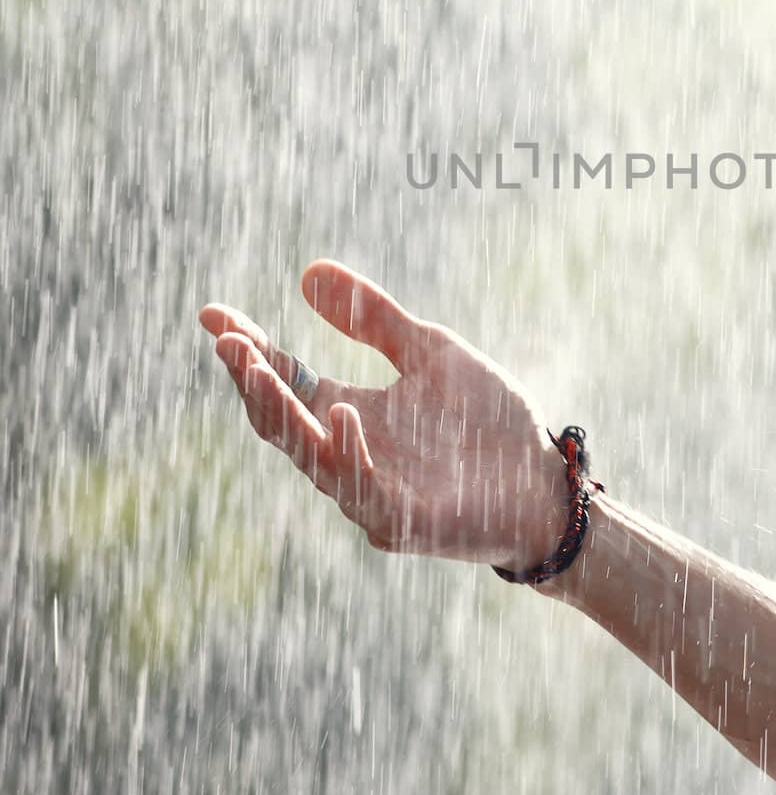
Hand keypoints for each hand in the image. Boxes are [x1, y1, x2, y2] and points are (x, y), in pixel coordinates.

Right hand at [199, 259, 569, 569]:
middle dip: (252, 381)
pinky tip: (342, 412)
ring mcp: (369, 492)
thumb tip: (306, 272)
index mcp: (351, 414)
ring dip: (282, 414)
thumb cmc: (489, 421)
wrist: (544, 481)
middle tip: (229, 341)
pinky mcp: (400, 522)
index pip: (287, 381)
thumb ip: (372, 318)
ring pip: (309, 457)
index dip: (248, 350)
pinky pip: (360, 489)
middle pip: (281, 421)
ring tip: (260, 368)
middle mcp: (348, 454)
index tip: (212, 314)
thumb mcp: (430, 352)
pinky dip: (347, 452)